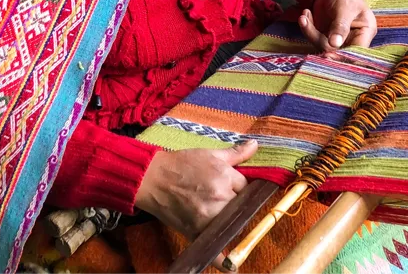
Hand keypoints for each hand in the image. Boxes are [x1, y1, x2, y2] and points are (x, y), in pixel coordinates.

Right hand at [136, 140, 257, 253]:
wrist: (152, 178)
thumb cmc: (181, 164)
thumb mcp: (209, 153)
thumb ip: (235, 153)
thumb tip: (255, 145)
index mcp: (225, 177)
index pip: (247, 188)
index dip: (240, 188)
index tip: (232, 187)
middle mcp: (220, 197)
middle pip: (241, 207)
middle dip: (235, 204)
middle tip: (221, 199)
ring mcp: (209, 216)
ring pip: (231, 224)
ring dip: (228, 222)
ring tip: (216, 213)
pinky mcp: (196, 230)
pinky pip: (214, 248)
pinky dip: (223, 259)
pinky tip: (231, 266)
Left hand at [299, 0, 375, 52]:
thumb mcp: (345, 8)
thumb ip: (340, 26)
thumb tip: (335, 44)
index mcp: (365, 32)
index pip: (357, 51)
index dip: (343, 56)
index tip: (327, 54)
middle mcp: (352, 39)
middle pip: (337, 51)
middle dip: (319, 39)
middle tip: (306, 27)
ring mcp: (337, 39)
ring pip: (322, 45)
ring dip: (310, 32)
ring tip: (304, 17)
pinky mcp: (325, 37)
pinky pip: (314, 39)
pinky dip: (307, 28)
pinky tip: (305, 16)